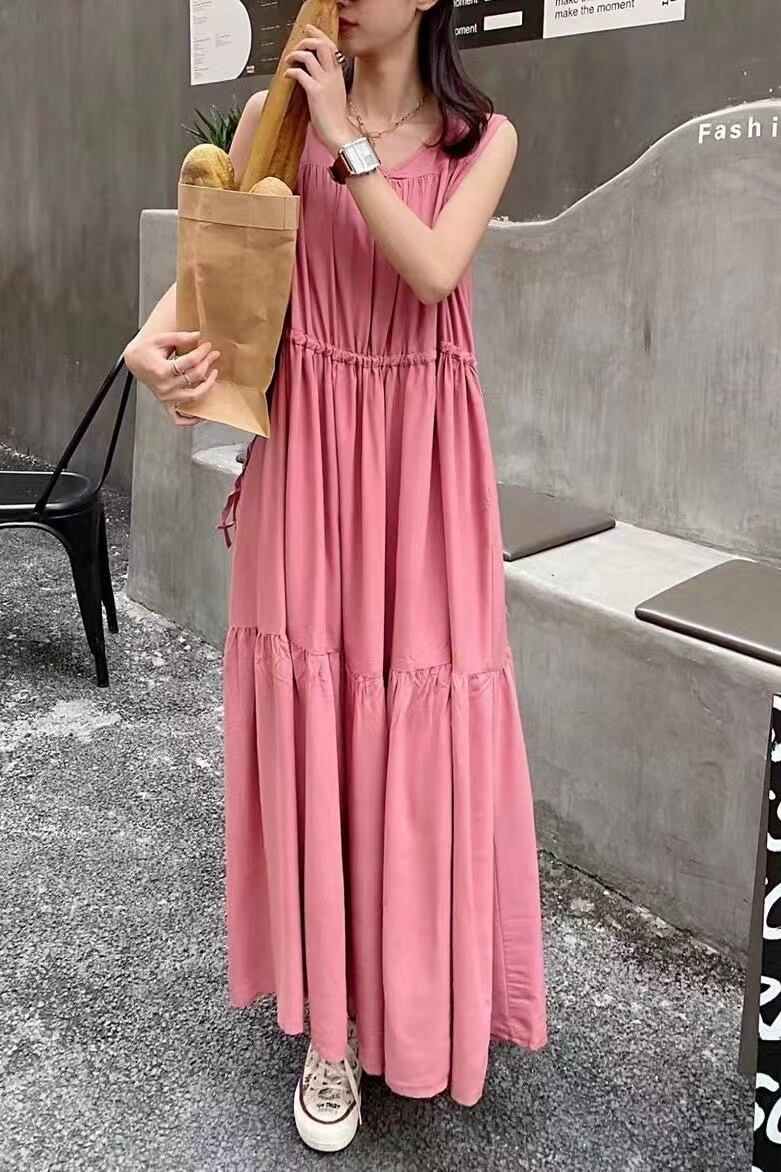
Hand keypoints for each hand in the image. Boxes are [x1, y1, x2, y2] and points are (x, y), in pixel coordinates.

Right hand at [123, 330, 219, 427]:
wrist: (133, 361)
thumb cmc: (144, 351)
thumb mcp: (159, 339)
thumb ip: (179, 337)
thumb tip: (197, 336)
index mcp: (162, 370)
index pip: (190, 361)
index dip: (202, 352)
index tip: (208, 345)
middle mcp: (165, 386)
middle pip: (194, 376)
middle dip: (207, 363)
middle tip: (213, 354)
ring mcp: (166, 397)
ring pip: (194, 397)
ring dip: (208, 386)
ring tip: (214, 374)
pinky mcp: (166, 404)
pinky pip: (179, 418)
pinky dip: (191, 420)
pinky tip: (201, 413)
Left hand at [284, 25, 353, 155]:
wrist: (339, 134)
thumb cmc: (335, 119)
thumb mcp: (335, 95)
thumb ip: (327, 82)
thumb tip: (313, 75)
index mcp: (338, 75)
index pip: (331, 46)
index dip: (319, 35)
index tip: (310, 30)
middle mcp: (332, 75)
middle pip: (322, 44)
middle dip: (307, 40)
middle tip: (297, 46)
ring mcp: (324, 83)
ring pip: (309, 56)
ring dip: (295, 54)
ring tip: (289, 60)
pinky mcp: (315, 92)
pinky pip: (300, 73)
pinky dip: (291, 71)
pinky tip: (287, 76)